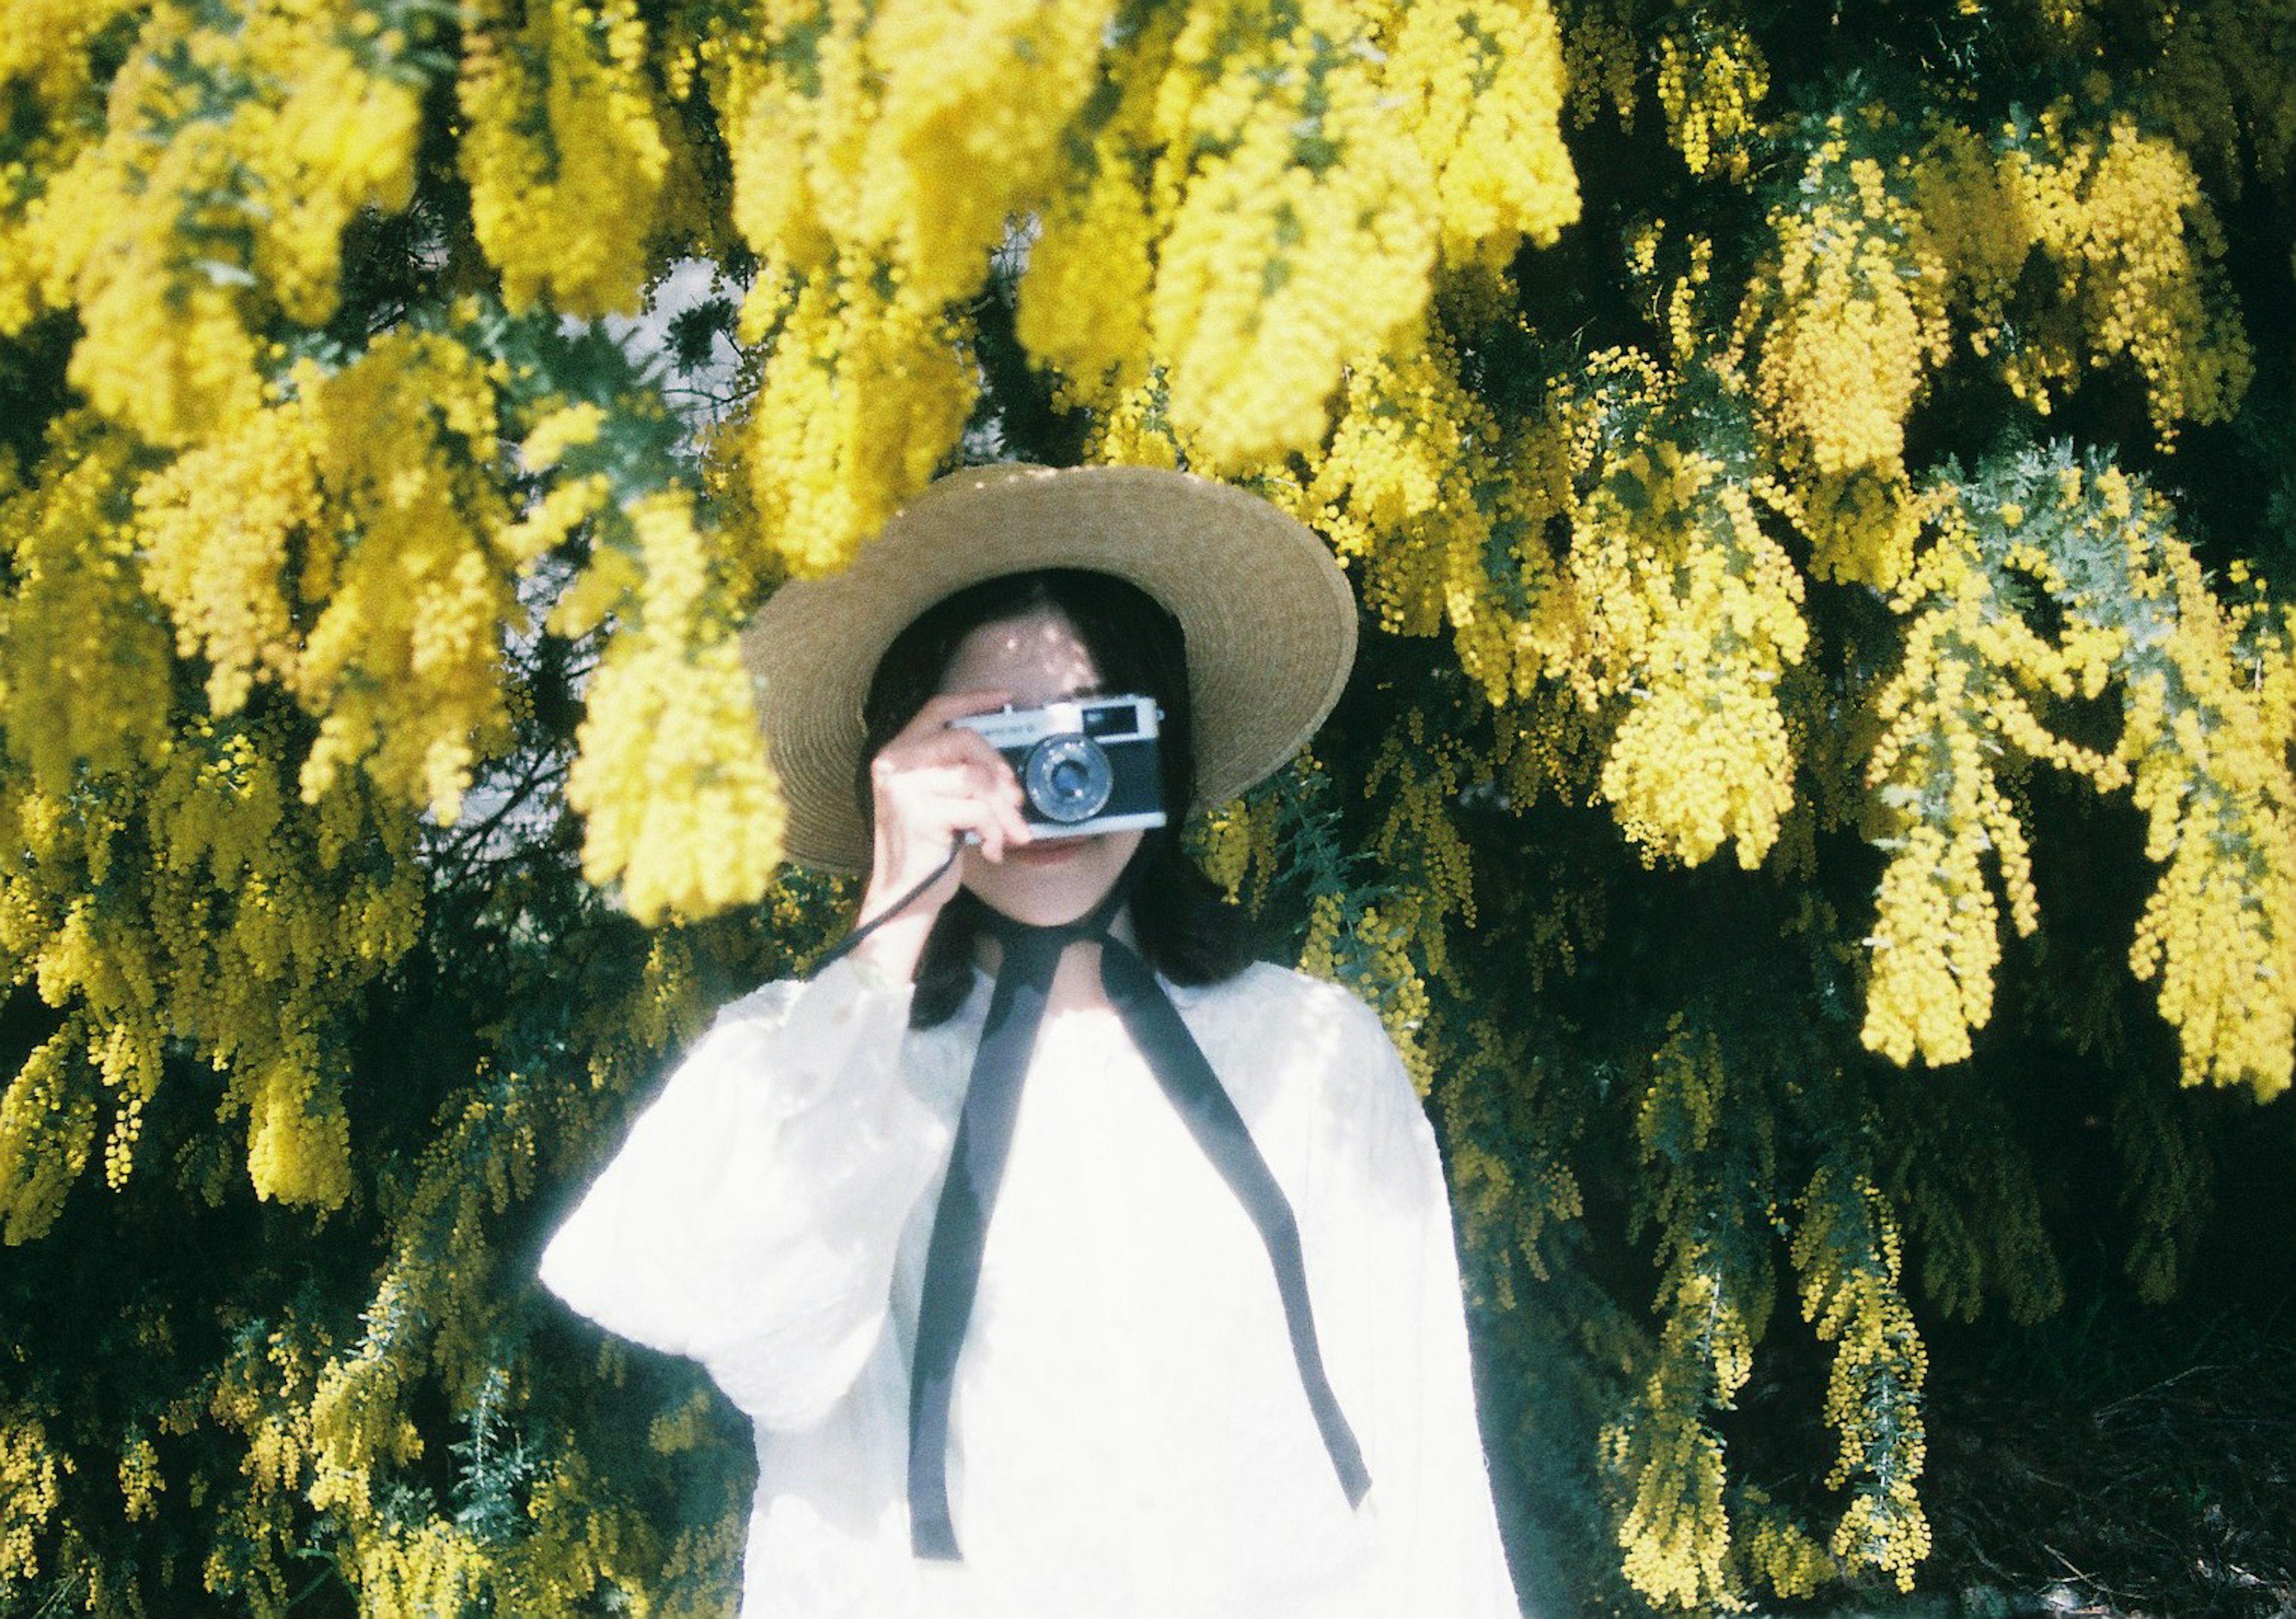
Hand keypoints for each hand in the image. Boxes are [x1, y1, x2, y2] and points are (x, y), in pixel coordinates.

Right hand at [846, 690, 1032, 979]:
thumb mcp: (940, 800)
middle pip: (966, 740)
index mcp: (897, 755)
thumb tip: (1008, 771)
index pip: (937, 710)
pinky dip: (994, 832)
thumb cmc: (928, 848)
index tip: (1005, 697)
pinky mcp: (919, 815)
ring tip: (1011, 833)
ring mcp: (904, 789)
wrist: (904, 897)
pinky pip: (977, 810)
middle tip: (1017, 801)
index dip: (973, 699)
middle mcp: (894, 765)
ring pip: (977, 778)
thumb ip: (960, 773)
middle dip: (1001, 770)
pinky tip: (991, 850)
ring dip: (1004, 809)